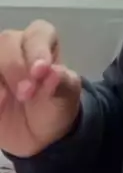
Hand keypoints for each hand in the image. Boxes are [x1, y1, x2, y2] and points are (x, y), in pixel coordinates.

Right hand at [0, 20, 81, 157]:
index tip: (41, 72)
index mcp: (42, 43)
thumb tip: (54, 73)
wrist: (35, 138)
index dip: (38, 50)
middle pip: (7, 41)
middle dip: (15, 66)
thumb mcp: (66, 98)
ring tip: (3, 103)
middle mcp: (16, 47)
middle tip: (25, 93)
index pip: (38, 33)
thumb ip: (62, 83)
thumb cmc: (53, 107)